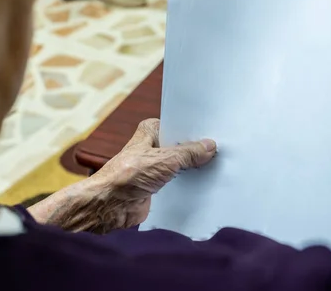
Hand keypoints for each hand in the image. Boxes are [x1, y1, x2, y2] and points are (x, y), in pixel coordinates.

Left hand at [28, 119, 215, 232]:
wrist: (110, 205)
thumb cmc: (128, 175)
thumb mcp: (165, 159)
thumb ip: (189, 153)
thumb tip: (209, 146)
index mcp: (150, 131)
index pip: (178, 125)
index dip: (195, 130)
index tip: (216, 133)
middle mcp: (152, 147)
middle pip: (181, 146)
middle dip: (197, 151)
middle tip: (221, 152)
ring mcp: (154, 167)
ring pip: (180, 165)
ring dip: (193, 169)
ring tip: (218, 168)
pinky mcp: (156, 186)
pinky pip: (178, 182)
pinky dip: (189, 184)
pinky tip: (205, 186)